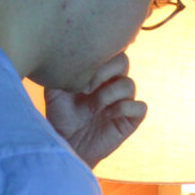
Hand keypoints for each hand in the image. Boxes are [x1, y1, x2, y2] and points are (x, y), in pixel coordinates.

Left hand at [44, 53, 146, 167]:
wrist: (66, 144)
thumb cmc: (60, 117)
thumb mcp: (54, 89)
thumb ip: (60, 68)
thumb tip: (62, 51)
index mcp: (98, 73)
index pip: (108, 50)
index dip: (97, 56)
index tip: (78, 71)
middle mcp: (112, 84)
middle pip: (123, 61)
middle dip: (104, 72)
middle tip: (86, 88)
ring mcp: (123, 102)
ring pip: (130, 84)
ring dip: (109, 94)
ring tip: (93, 107)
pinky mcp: (130, 120)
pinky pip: (141, 107)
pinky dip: (125, 108)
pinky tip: (108, 115)